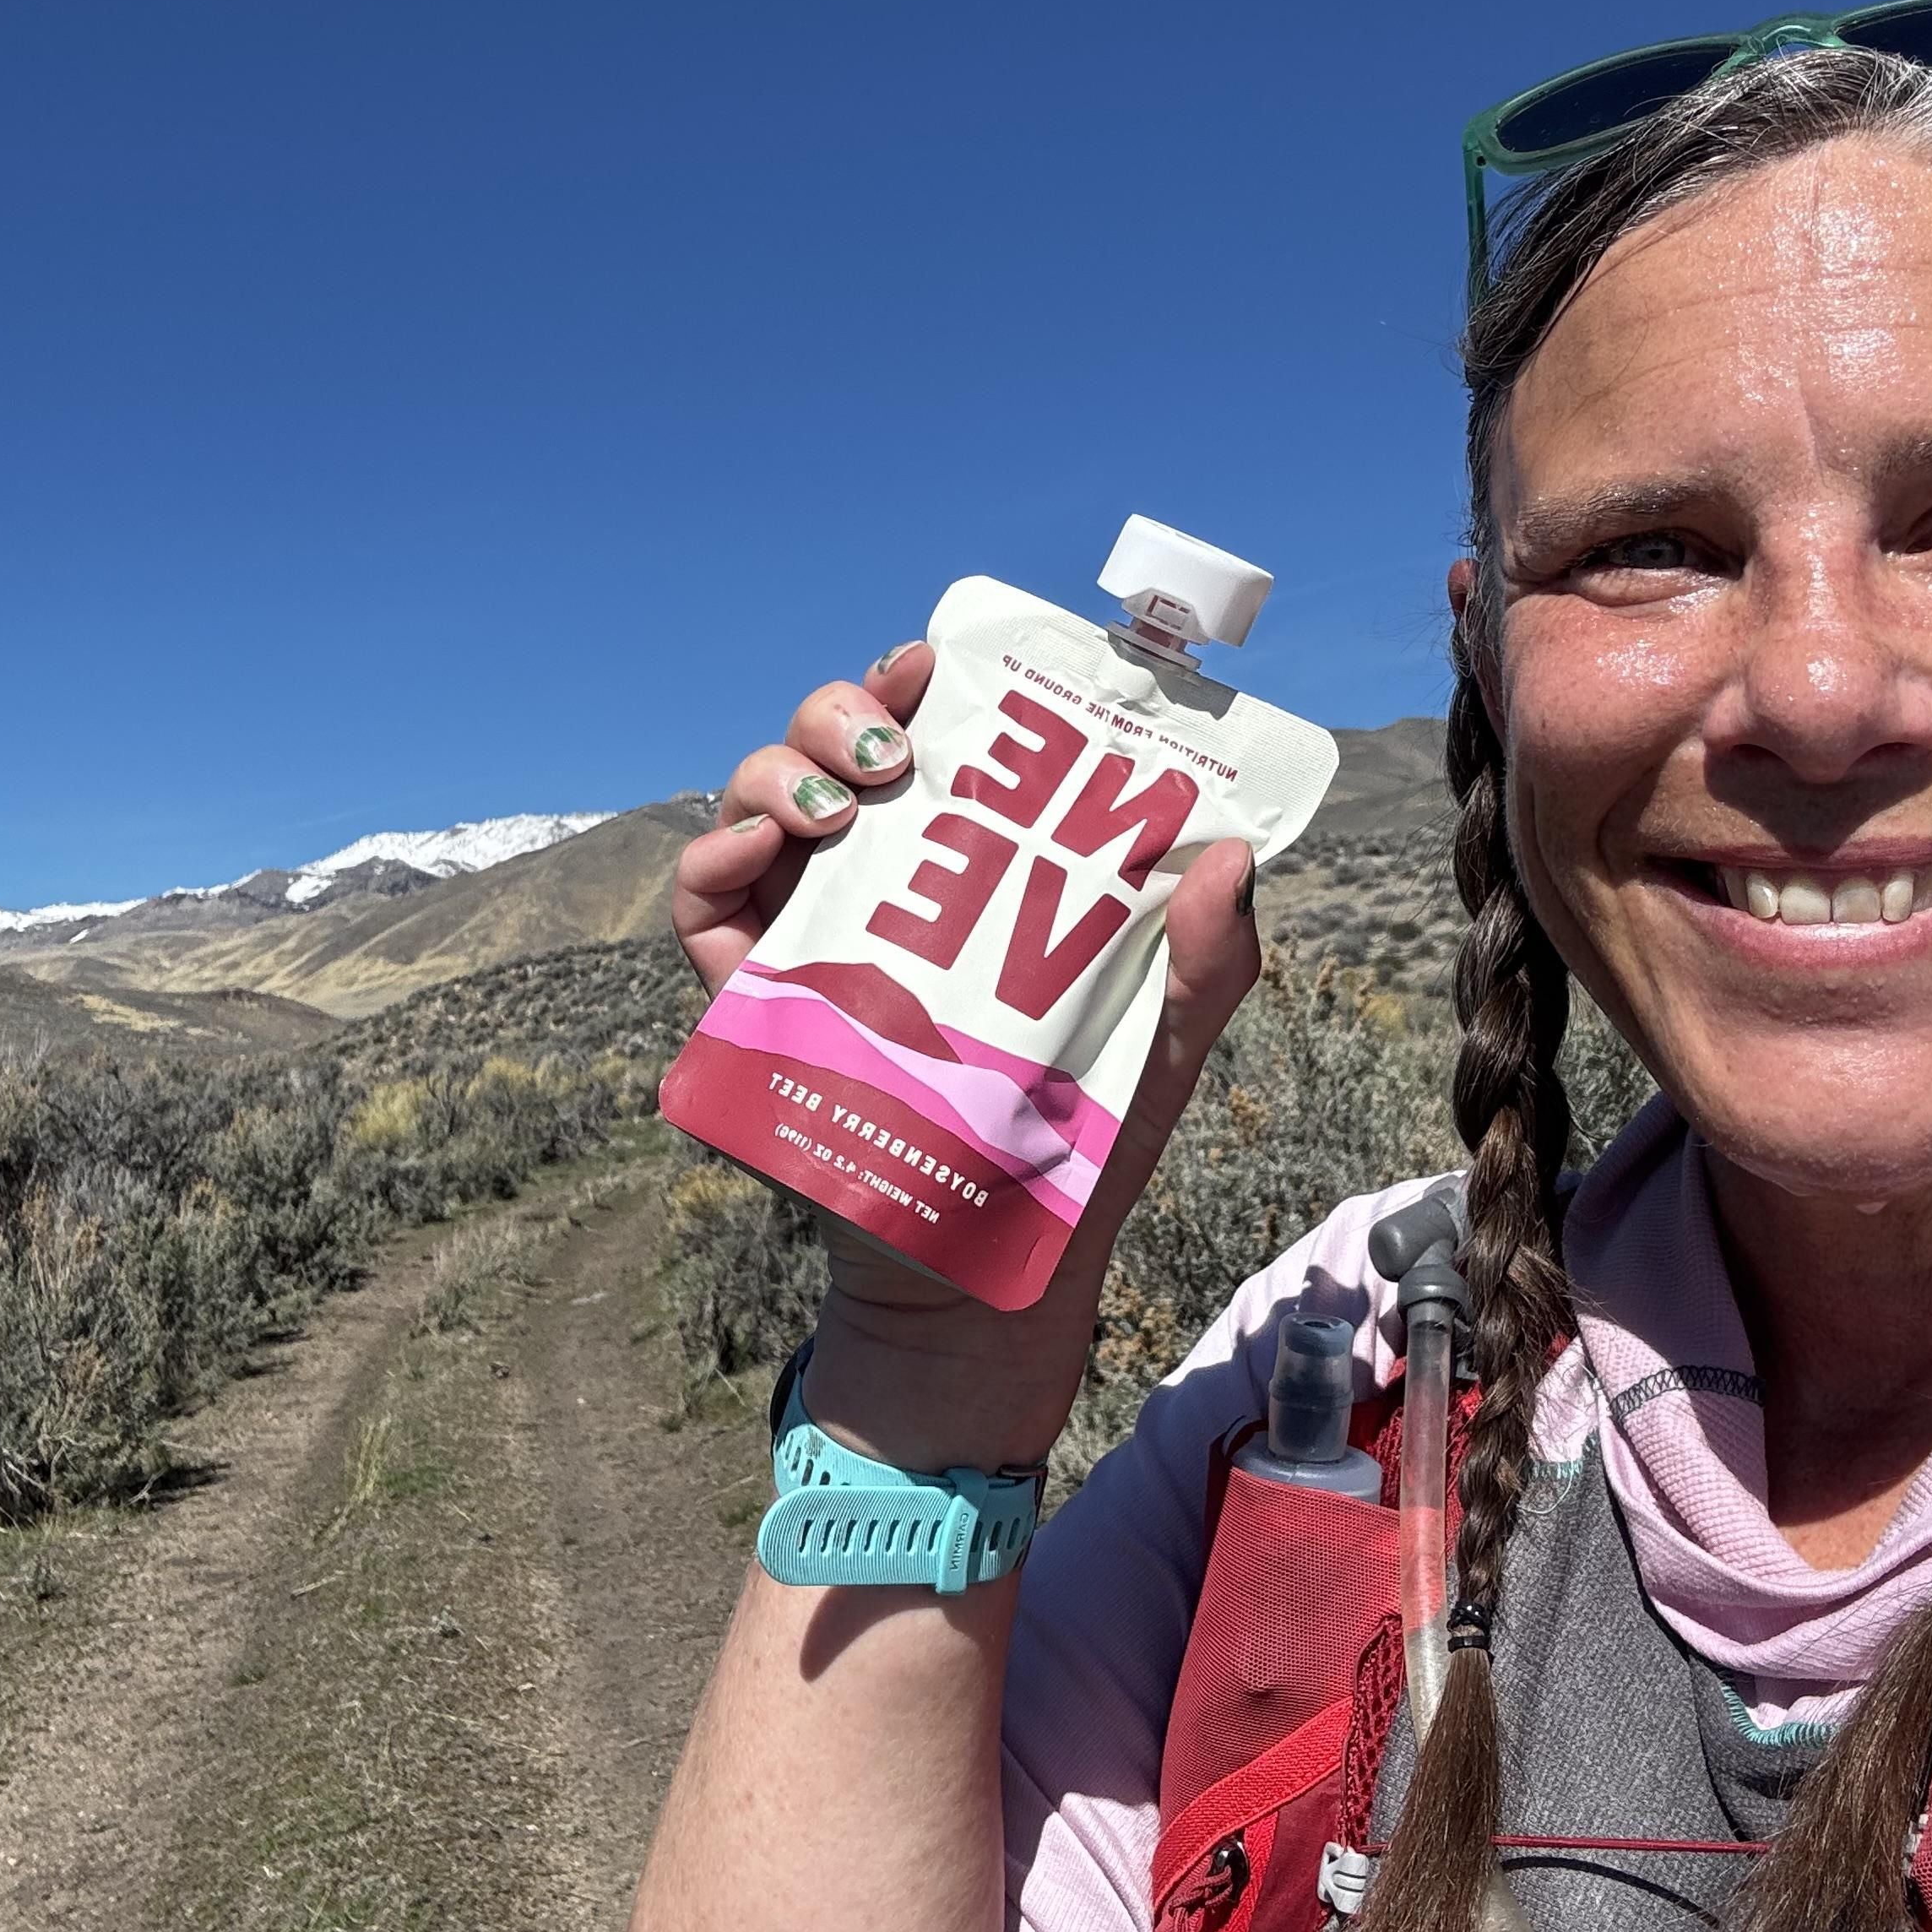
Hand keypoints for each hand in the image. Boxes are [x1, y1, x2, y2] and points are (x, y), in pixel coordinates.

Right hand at [669, 641, 1265, 1472]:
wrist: (984, 1268)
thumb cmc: (1073, 1143)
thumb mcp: (1158, 1040)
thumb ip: (1205, 957)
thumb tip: (1228, 857)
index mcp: (965, 861)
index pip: (933, 740)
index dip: (924, 685)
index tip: (939, 664)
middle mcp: (876, 875)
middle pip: (834, 747)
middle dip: (846, 711)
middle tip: (893, 746)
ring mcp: (802, 925)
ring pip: (763, 798)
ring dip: (785, 770)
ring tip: (841, 805)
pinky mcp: (742, 992)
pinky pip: (703, 898)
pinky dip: (715, 854)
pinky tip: (763, 850)